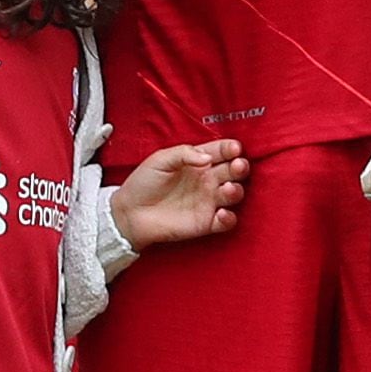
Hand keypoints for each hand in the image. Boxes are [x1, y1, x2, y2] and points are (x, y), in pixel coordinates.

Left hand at [110, 140, 249, 250]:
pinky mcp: (206, 222)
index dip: (230, 149)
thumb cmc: (143, 183)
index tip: (234, 149)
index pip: (221, 151)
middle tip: (238, 165)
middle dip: (240, 167)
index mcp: (197, 161)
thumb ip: (184, 153)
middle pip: (233, 171)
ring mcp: (208, 201)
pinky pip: (226, 221)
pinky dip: (229, 218)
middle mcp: (207, 180)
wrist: (130, 213)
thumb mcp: (160, 159)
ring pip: (234, 194)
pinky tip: (220, 213)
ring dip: (236, 191)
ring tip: (228, 189)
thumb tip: (207, 157)